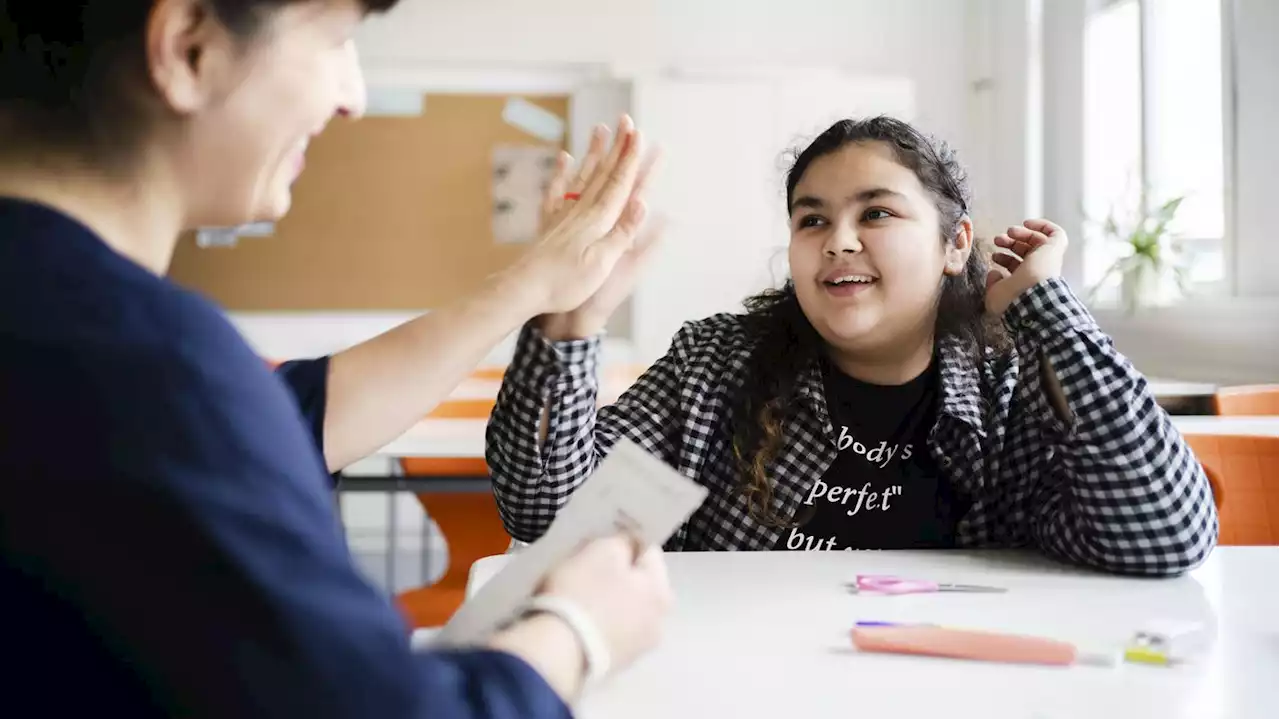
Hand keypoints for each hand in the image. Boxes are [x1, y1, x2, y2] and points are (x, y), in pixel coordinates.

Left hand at [500, 115, 659, 316]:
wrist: (524, 289)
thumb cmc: (565, 283)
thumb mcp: (602, 263)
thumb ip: (622, 231)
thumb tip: (643, 202)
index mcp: (598, 221)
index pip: (619, 183)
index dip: (630, 158)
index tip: (639, 134)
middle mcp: (581, 212)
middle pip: (603, 173)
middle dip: (618, 147)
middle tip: (627, 121)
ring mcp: (564, 215)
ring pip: (583, 176)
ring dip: (595, 152)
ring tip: (601, 129)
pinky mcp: (550, 224)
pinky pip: (557, 191)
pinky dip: (562, 172)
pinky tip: (564, 158)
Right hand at [538, 533, 672, 676]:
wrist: (556, 653)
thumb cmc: (582, 593)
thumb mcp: (601, 551)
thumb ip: (620, 541)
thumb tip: (626, 544)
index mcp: (662, 592)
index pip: (648, 550)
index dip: (624, 539)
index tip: (599, 538)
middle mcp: (658, 622)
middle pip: (637, 582)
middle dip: (614, 571)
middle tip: (584, 565)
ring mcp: (637, 648)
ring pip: (622, 608)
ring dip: (605, 598)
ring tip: (574, 594)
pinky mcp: (613, 664)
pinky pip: (607, 630)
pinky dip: (595, 621)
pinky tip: (573, 618)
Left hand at [986, 219, 1068, 314]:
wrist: (1030, 295)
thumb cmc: (1012, 299)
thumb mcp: (995, 294)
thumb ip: (993, 283)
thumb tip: (994, 272)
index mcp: (1027, 282)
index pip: (1019, 267)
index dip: (1005, 259)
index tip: (993, 256)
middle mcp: (1040, 271)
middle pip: (1027, 252)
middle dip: (1010, 243)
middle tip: (998, 239)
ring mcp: (1049, 260)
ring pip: (1039, 241)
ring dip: (1022, 233)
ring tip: (1009, 231)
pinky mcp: (1056, 249)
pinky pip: (1056, 233)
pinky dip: (1042, 225)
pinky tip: (1027, 223)